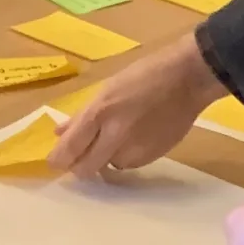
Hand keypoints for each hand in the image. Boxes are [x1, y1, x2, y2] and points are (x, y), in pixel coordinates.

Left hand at [51, 34, 223, 178]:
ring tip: (117, 136)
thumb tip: (59, 133)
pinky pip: (129, 164)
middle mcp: (116, 135)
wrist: (188, 78)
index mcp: (101, 112)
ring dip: (105, 158)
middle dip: (79, 166)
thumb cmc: (144, 75)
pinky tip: (136, 136)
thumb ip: (82, 115)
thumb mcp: (107, 88)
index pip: (70, 148)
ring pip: (108, 167)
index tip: (55, 161)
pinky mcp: (153, 156)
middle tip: (81, 156)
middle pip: (86, 169)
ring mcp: (136, 149)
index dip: (58, 159)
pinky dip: (125, 156)